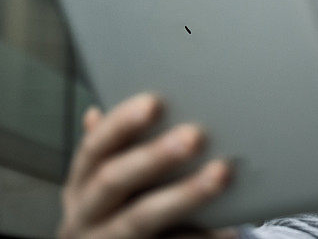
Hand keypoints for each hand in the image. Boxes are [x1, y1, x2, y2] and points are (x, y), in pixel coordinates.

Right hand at [58, 93, 234, 238]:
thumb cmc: (127, 204)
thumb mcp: (113, 176)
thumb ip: (119, 145)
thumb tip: (109, 107)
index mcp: (81, 183)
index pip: (94, 148)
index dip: (121, 124)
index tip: (154, 102)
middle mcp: (84, 214)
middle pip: (113, 181)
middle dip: (154, 157)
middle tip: (195, 136)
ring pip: (142, 217)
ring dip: (184, 194)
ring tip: (220, 174)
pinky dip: (197, 235)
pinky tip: (225, 225)